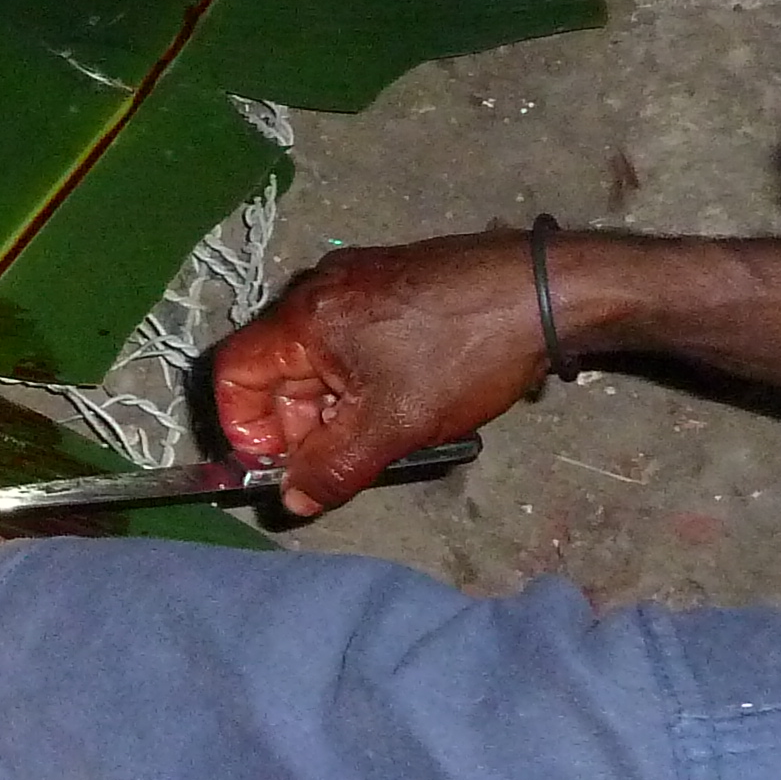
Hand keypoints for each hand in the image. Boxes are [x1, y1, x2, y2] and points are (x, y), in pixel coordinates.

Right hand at [209, 234, 545, 511]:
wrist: (548, 289)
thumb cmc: (466, 352)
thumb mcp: (396, 426)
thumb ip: (334, 468)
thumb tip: (293, 501)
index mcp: (303, 318)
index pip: (232, 375)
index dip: (244, 430)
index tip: (282, 466)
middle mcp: (317, 289)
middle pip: (273, 367)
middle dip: (297, 423)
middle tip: (339, 459)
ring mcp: (354, 279)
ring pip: (315, 356)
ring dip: (332, 405)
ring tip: (381, 432)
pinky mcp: (389, 279)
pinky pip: (348, 337)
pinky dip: (358, 377)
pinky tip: (403, 396)